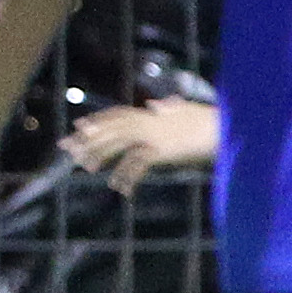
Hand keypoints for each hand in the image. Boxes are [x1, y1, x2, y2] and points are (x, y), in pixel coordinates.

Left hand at [59, 98, 220, 197]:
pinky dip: (128, 175)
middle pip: (111, 128)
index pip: (118, 115)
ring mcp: (153, 134)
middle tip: (67, 148)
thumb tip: (157, 105)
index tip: (79, 127)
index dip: (98, 121)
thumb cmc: (207, 121)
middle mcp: (148, 121)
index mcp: (151, 114)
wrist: (224, 127)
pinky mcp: (161, 149)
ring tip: (86, 168)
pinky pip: (138, 163)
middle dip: (88, 138)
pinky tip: (119, 187)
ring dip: (101, 155)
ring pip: (119, 143)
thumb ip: (168, 108)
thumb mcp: (184, 112)